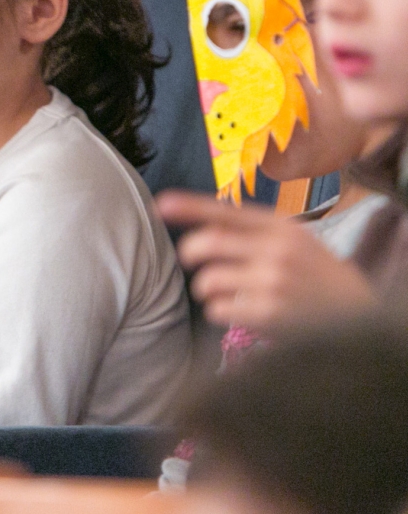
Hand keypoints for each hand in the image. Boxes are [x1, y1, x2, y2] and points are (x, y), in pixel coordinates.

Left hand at [158, 191, 376, 331]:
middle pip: (208, 243)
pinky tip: (239, 312)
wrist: (357, 314)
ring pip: (207, 280)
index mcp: (280, 227)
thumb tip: (198, 224)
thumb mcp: (292, 241)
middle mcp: (276, 250)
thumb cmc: (313, 274)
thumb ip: (250, 230)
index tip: (160, 203)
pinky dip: (218, 311)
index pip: (226, 211)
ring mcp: (272, 283)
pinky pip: (216, 310)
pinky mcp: (268, 314)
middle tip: (191, 261)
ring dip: (205, 288)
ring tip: (225, 292)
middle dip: (189, 252)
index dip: (189, 206)